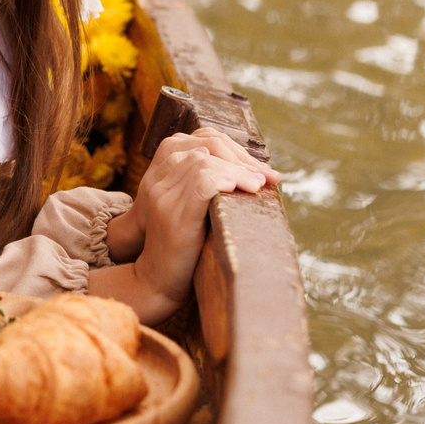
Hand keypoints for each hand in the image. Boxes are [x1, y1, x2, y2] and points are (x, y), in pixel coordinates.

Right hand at [103, 128, 279, 306]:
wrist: (156, 282)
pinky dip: (227, 181)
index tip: (259, 169)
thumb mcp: (191, 212)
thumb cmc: (181, 249)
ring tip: (259, 185)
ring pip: (206, 162)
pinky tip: (243, 189)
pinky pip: (203, 183)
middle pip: (206, 148)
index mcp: (162, 175)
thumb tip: (248, 174)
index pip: (203, 141)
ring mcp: (165, 197)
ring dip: (240, 170)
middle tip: (268, 176)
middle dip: (242, 159)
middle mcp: (160, 181)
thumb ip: (205, 189)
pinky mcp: (175, 215)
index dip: (235, 150)